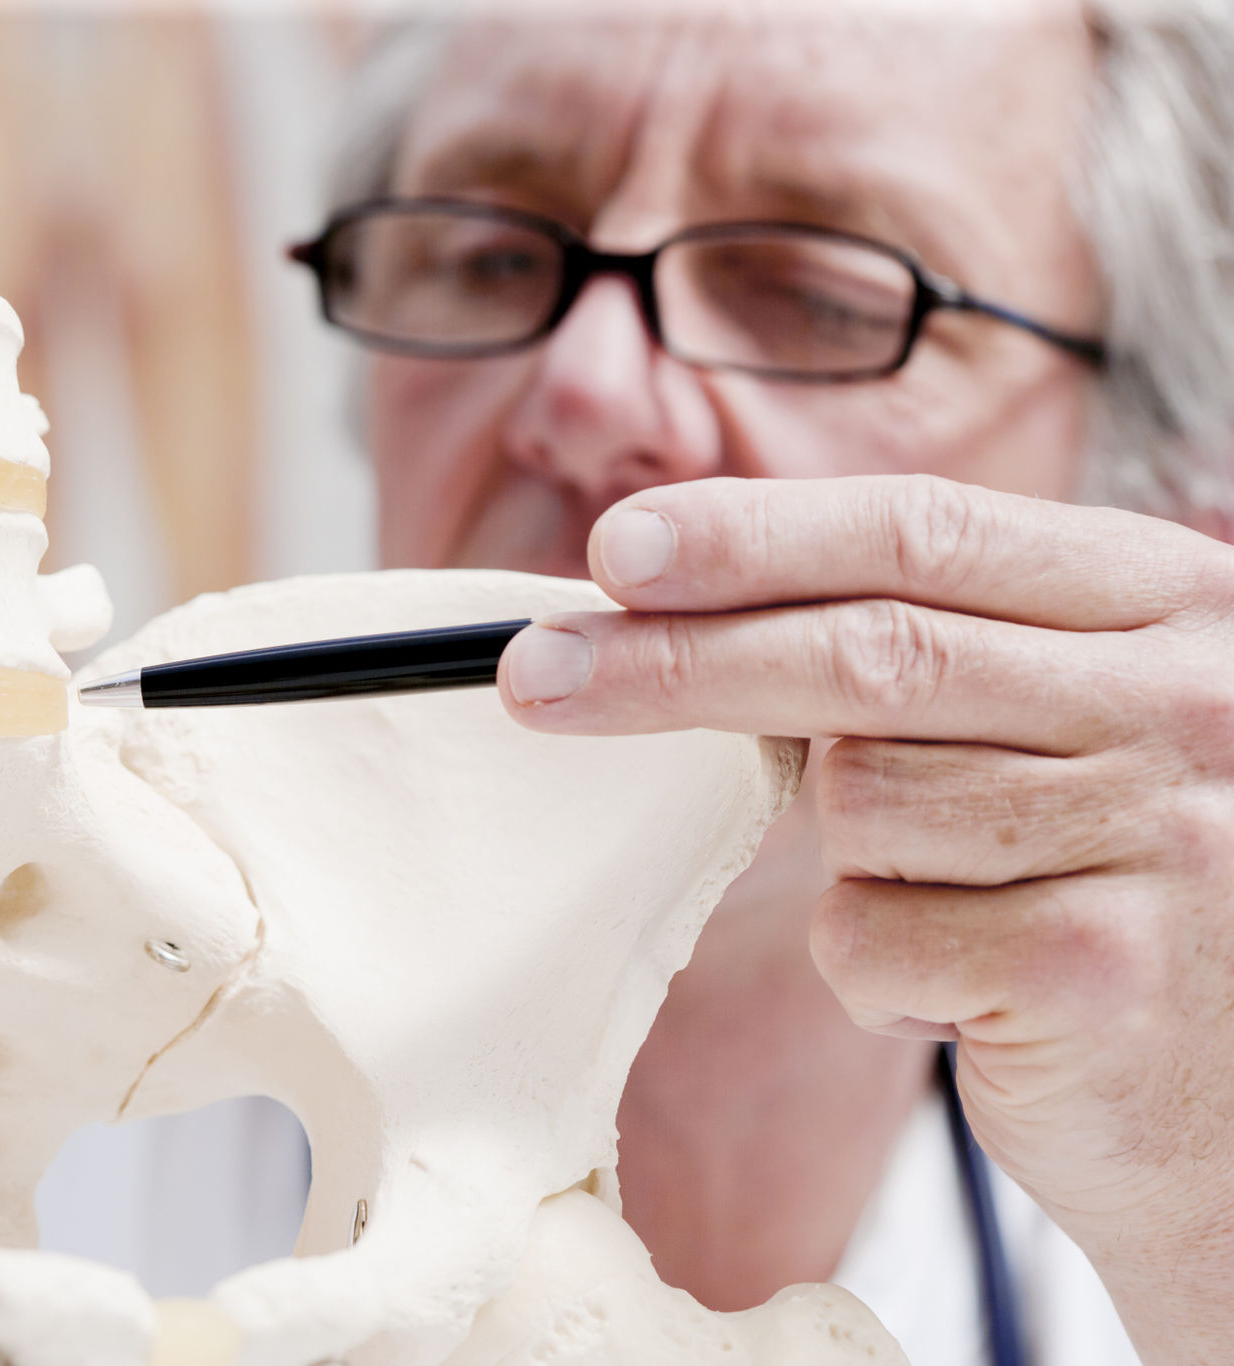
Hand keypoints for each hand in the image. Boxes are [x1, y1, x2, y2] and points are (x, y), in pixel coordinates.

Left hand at [497, 474, 1233, 1365]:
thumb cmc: (1122, 893)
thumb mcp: (1072, 729)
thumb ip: (930, 656)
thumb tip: (667, 611)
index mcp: (1166, 606)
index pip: (923, 531)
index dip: (754, 535)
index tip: (615, 548)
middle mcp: (1180, 701)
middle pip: (864, 654)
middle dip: (674, 662)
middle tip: (534, 674)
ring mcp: (1156, 834)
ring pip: (856, 806)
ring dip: (850, 864)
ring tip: (956, 908)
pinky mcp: (1100, 968)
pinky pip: (871, 939)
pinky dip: (877, 973)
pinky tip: (970, 996)